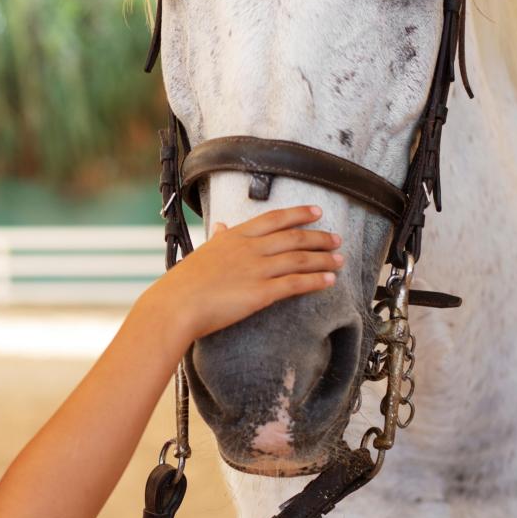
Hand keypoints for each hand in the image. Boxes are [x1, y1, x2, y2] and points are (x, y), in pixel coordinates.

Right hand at [138, 205, 342, 351]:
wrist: (176, 306)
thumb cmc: (183, 283)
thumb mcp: (202, 252)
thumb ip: (218, 239)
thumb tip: (222, 226)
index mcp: (235, 236)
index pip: (274, 219)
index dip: (298, 214)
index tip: (316, 212)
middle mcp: (250, 248)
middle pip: (293, 237)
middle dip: (319, 237)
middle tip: (336, 239)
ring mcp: (257, 269)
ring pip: (299, 259)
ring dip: (323, 259)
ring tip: (340, 260)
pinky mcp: (261, 292)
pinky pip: (296, 283)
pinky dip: (316, 280)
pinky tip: (329, 280)